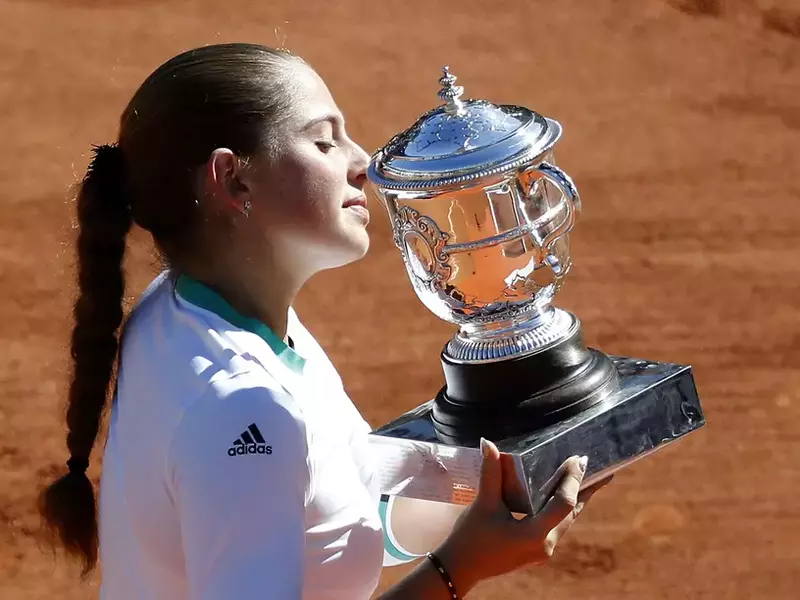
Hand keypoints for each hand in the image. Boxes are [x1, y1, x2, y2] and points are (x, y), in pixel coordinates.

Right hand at [434, 439, 611, 592]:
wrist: (459, 567)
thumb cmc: (470, 538)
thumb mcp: (483, 503)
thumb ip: (491, 473)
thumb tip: (490, 445)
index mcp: (535, 535)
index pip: (564, 503)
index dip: (572, 480)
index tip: (577, 459)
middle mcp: (545, 545)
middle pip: (572, 512)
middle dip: (583, 487)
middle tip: (589, 462)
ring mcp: (542, 550)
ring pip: (566, 520)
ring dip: (575, 498)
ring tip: (585, 477)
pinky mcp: (536, 550)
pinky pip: (557, 525)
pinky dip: (562, 508)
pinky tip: (561, 495)